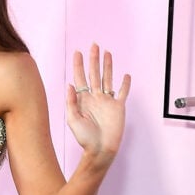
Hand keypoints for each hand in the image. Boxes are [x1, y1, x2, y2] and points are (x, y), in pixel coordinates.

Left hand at [65, 44, 130, 166]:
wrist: (100, 150)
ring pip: (108, 78)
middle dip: (93, 59)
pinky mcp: (118, 107)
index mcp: (83, 100)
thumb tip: (69, 84)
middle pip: (94, 74)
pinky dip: (125, 84)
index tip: (77, 52)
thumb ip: (71, 102)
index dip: (78, 65)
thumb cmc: (85, 139)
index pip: (80, 78)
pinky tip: (126, 75)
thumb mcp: (73, 120)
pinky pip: (122, 93)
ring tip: (107, 53)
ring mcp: (107, 102)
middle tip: (94, 45)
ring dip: (107, 66)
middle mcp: (95, 98)